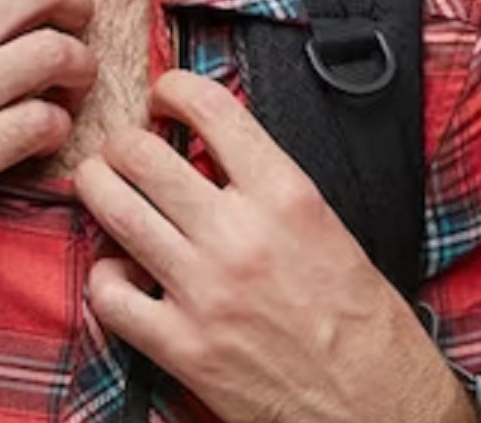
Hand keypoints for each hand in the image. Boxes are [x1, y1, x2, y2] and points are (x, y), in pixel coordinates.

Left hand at [76, 70, 470, 422]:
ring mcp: (204, 292)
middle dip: (122, 143)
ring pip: (111, 209)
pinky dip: (104, 276)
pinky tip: (122, 273)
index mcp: (287, 197)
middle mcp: (240, 237)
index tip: (165, 98)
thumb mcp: (327, 227)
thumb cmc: (365, 326)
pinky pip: (107, 292)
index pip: (210, 108)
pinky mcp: (181, 347)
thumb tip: (209, 147)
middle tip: (126, 153)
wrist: (382, 412)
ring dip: (98, 190)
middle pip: (138, 153)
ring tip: (105, 190)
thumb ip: (266, 183)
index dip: (173, 88)